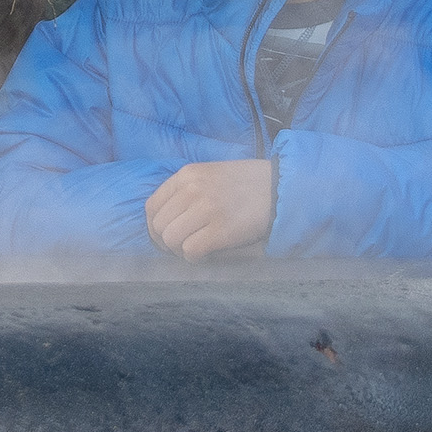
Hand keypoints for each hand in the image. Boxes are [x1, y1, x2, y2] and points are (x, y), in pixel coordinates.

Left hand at [145, 160, 276, 260]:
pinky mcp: (221, 230)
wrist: (279, 188)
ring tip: (195, 249)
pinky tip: (206, 254)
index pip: (152, 206)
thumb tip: (165, 218)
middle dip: (167, 242)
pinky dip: (195, 258)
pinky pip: (191, 250)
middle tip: (183, 246)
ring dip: (180, 250)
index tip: (165, 236)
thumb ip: (186, 189)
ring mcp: (206, 209)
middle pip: (159, 226)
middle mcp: (192, 189)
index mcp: (186, 175)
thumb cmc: (245, 183)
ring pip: (171, 239)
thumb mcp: (209, 174)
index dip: (155, 227)